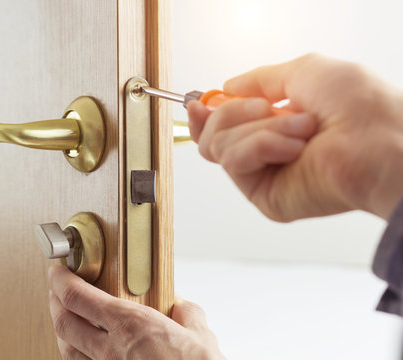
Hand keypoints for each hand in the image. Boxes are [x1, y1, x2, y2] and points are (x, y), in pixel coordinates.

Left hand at [48, 265, 224, 359]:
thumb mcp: (199, 333)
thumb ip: (186, 313)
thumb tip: (180, 306)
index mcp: (130, 325)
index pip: (77, 296)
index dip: (60, 280)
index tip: (58, 270)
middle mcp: (110, 350)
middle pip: (63, 321)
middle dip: (54, 300)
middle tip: (56, 289)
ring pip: (66, 348)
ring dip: (60, 327)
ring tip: (65, 315)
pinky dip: (74, 353)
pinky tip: (79, 349)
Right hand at [188, 53, 402, 220]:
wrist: (375, 141)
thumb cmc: (356, 105)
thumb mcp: (304, 71)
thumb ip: (260, 78)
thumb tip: (228, 86)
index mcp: (274, 123)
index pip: (223, 126)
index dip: (205, 113)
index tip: (197, 103)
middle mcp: (266, 150)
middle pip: (210, 136)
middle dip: (234, 113)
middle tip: (268, 108)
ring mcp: (264, 174)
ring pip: (219, 146)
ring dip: (260, 128)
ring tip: (301, 130)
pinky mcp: (263, 195)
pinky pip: (233, 162)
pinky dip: (261, 144)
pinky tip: (293, 148)